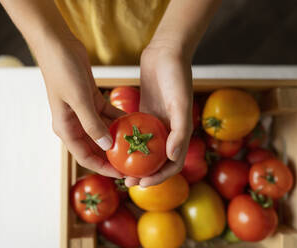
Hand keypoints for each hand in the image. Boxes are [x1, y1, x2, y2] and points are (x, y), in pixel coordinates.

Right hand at [37, 39, 123, 177]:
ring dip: (118, 138)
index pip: (85, 156)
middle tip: (133, 162)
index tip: (122, 174)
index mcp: (66, 128)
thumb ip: (92, 124)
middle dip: (113, 155)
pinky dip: (118, 120)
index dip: (103, 167)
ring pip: (103, 132)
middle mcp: (74, 123)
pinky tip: (133, 123)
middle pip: (95, 147)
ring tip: (137, 145)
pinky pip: (107, 115)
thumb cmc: (63, 71)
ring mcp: (83, 112)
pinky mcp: (91, 100)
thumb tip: (107, 146)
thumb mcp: (79, 99)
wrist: (58, 45)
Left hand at [125, 43, 192, 186]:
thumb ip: (180, 130)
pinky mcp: (145, 113)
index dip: (160, 177)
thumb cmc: (177, 76)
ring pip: (147, 149)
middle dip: (145, 173)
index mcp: (181, 132)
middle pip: (158, 160)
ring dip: (136, 161)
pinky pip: (137, 132)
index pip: (173, 163)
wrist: (167, 52)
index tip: (142, 183)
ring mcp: (157, 122)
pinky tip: (115, 146)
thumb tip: (173, 157)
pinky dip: (130, 142)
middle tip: (127, 180)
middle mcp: (169, 130)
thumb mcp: (180, 103)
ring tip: (120, 168)